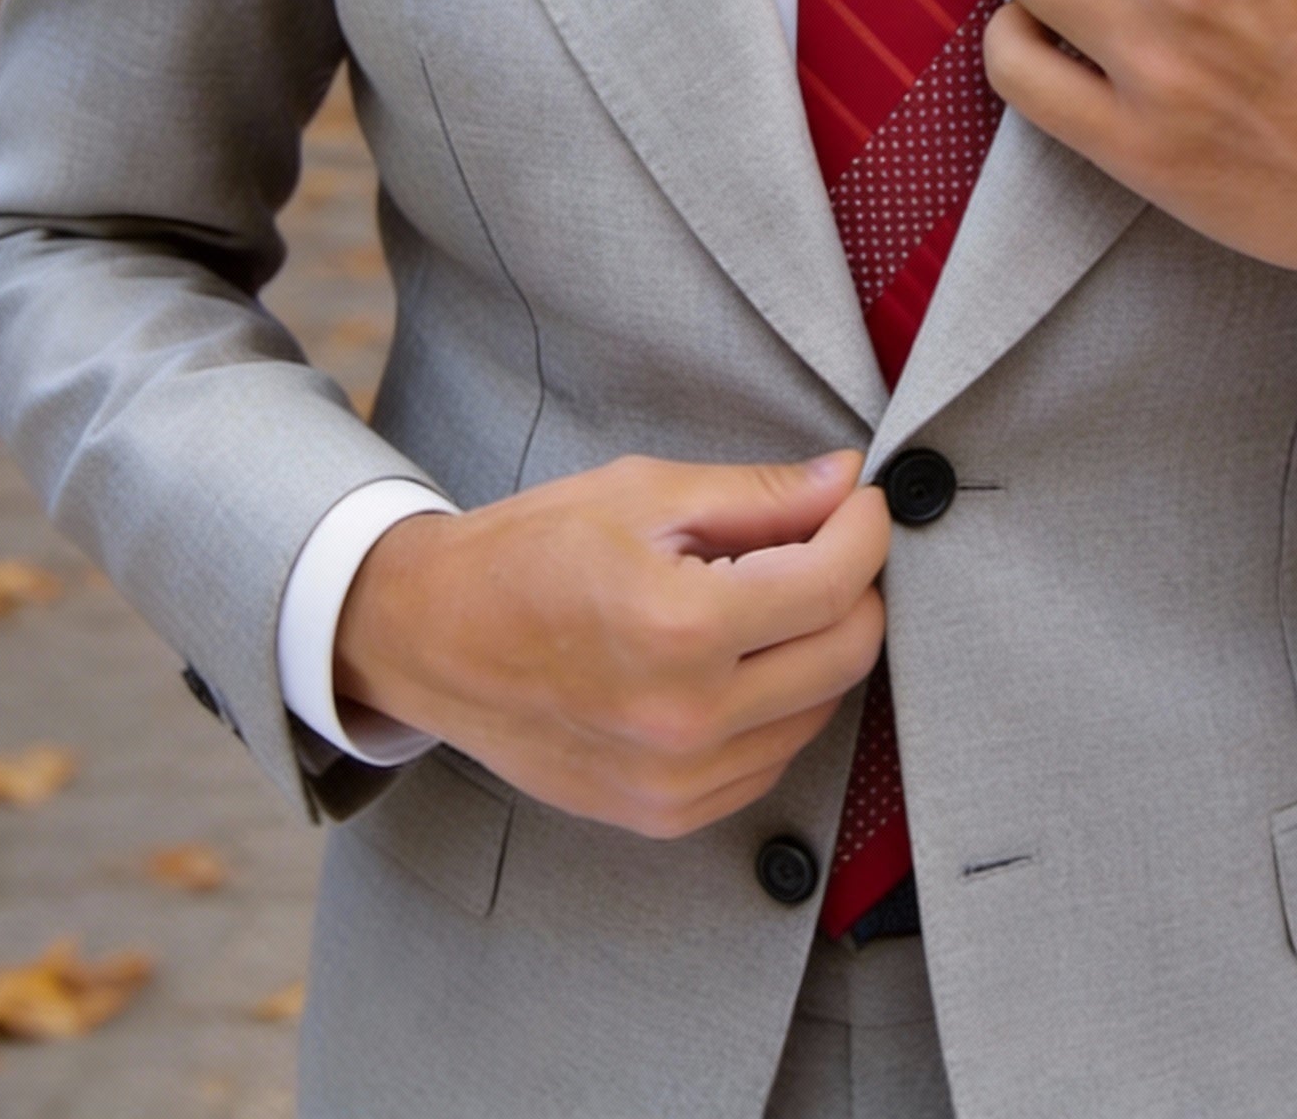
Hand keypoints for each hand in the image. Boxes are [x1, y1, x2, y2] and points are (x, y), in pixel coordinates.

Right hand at [333, 451, 888, 838]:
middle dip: (856, 585)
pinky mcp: (666, 815)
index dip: (865, 528)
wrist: (431, 638)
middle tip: (828, 540)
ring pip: (821, 710)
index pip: (834, 582)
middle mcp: (687, 719)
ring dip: (819, 645)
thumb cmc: (529, 552)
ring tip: (769, 595)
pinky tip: (741, 656)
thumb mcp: (643, 494)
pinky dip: (782, 702)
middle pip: (847, 653)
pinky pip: (772, 758)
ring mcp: (677, 781)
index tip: (861, 500)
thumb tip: (846, 482)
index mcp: (681, 627)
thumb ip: (758, 495)